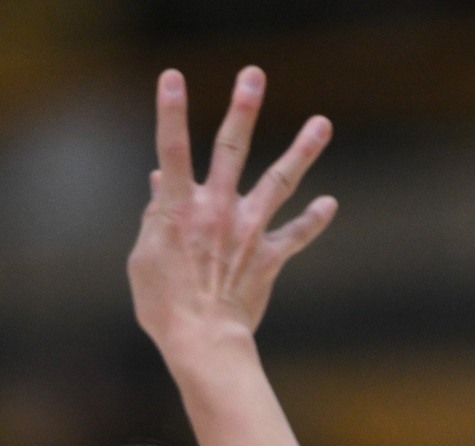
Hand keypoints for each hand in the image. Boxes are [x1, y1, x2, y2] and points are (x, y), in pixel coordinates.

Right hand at [129, 67, 337, 352]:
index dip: (170, 111)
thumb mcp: (145, 258)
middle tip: (253, 75)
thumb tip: (159, 181)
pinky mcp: (269, 257)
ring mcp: (247, 231)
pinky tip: (330, 203)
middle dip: (242, 110)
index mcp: (179, 209)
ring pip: (279, 181)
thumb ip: (154, 216)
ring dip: (302, 151)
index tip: (173, 76)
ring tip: (323, 123)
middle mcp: (216, 210)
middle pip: (231, 149)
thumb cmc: (164, 304)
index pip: (171, 150)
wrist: (202, 340)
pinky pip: (296, 234)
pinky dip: (313, 220)